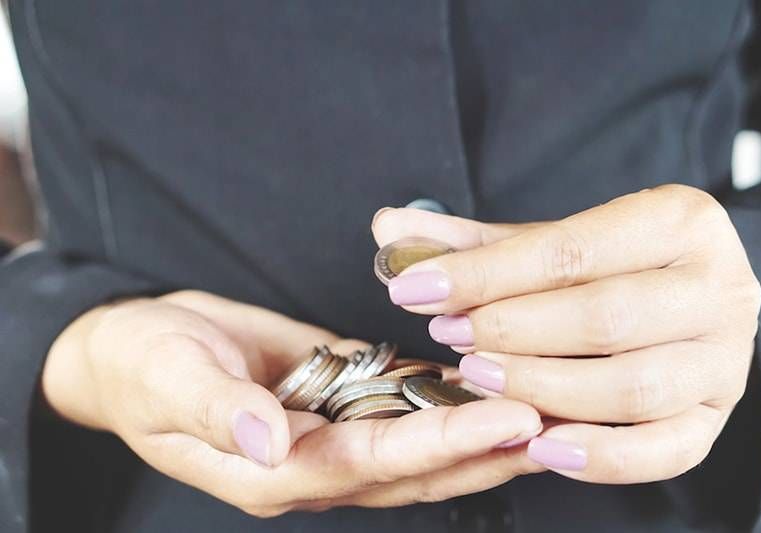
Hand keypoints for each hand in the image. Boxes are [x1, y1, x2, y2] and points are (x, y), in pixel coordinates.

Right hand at [43, 290, 544, 514]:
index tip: (508, 420)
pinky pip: (400, 401)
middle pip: (415, 464)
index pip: (373, 462)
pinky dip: (446, 394)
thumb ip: (218, 413)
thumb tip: (270, 440)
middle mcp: (314, 461)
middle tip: (561, 424)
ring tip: (549, 407)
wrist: (136, 347)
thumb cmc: (141, 367)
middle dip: (488, 448)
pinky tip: (490, 379)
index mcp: (273, 471)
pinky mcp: (337, 394)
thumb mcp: (166, 381)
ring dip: (481, 427)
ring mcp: (330, 429)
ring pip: (419, 438)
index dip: (442, 443)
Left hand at [373, 184, 760, 483]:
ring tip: (478, 378)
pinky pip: (664, 450)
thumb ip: (472, 241)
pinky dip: (600, 457)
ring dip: (542, 387)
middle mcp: (719, 287)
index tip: (415, 289)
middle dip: (510, 330)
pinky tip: (538, 443)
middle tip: (449, 334)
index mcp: (680, 220)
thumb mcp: (548, 241)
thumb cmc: (611, 264)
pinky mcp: (715, 417)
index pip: (568, 251)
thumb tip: (389, 229)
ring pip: (631, 387)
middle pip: (603, 318)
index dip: (483, 274)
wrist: (688, 295)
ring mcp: (724, 358)